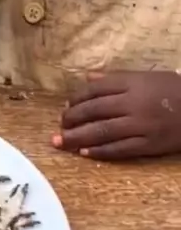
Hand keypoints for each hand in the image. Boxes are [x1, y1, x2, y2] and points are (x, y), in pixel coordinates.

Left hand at [55, 71, 180, 160]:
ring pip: (102, 132)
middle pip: (94, 111)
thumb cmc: (175, 90)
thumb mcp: (148, 76)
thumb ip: (117, 78)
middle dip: (71, 119)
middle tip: (60, 125)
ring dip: (77, 137)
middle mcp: (135, 103)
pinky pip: (120, 149)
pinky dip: (100, 151)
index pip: (95, 90)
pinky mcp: (151, 144)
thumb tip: (87, 78)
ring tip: (60, 142)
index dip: (76, 99)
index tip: (66, 106)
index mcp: (133, 83)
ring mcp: (143, 125)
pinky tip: (84, 152)